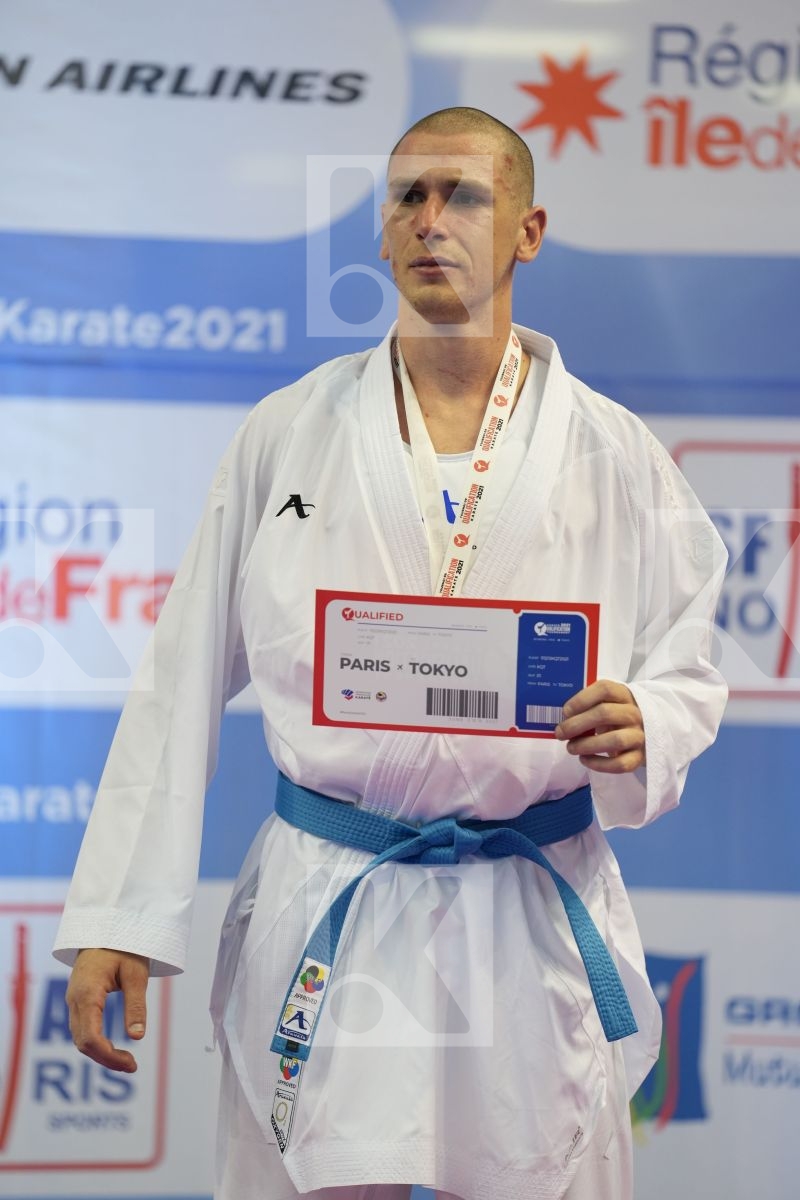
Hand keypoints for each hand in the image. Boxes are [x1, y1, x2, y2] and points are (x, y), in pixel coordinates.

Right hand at [66, 948, 149, 1072]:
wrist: (107, 924)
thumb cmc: (123, 946)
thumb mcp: (135, 974)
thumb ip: (136, 1005)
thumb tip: (137, 1037)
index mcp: (86, 994)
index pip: (90, 1038)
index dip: (109, 1056)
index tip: (131, 1064)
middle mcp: (74, 999)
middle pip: (82, 1042)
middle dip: (105, 1058)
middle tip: (132, 1066)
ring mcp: (73, 999)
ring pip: (80, 1036)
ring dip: (100, 1052)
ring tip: (125, 1060)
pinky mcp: (78, 998)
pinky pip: (81, 1027)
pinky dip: (95, 1041)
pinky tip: (112, 1047)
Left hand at [555, 680, 644, 773]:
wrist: (646, 734)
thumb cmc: (617, 717)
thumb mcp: (607, 704)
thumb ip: (589, 707)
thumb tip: (563, 720)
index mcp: (624, 695)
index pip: (604, 689)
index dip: (581, 699)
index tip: (565, 712)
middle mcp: (635, 713)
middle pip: (605, 714)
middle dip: (576, 724)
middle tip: (560, 733)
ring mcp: (640, 736)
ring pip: (615, 740)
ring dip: (587, 745)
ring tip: (571, 748)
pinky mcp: (640, 757)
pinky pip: (620, 764)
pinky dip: (598, 764)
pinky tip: (584, 760)